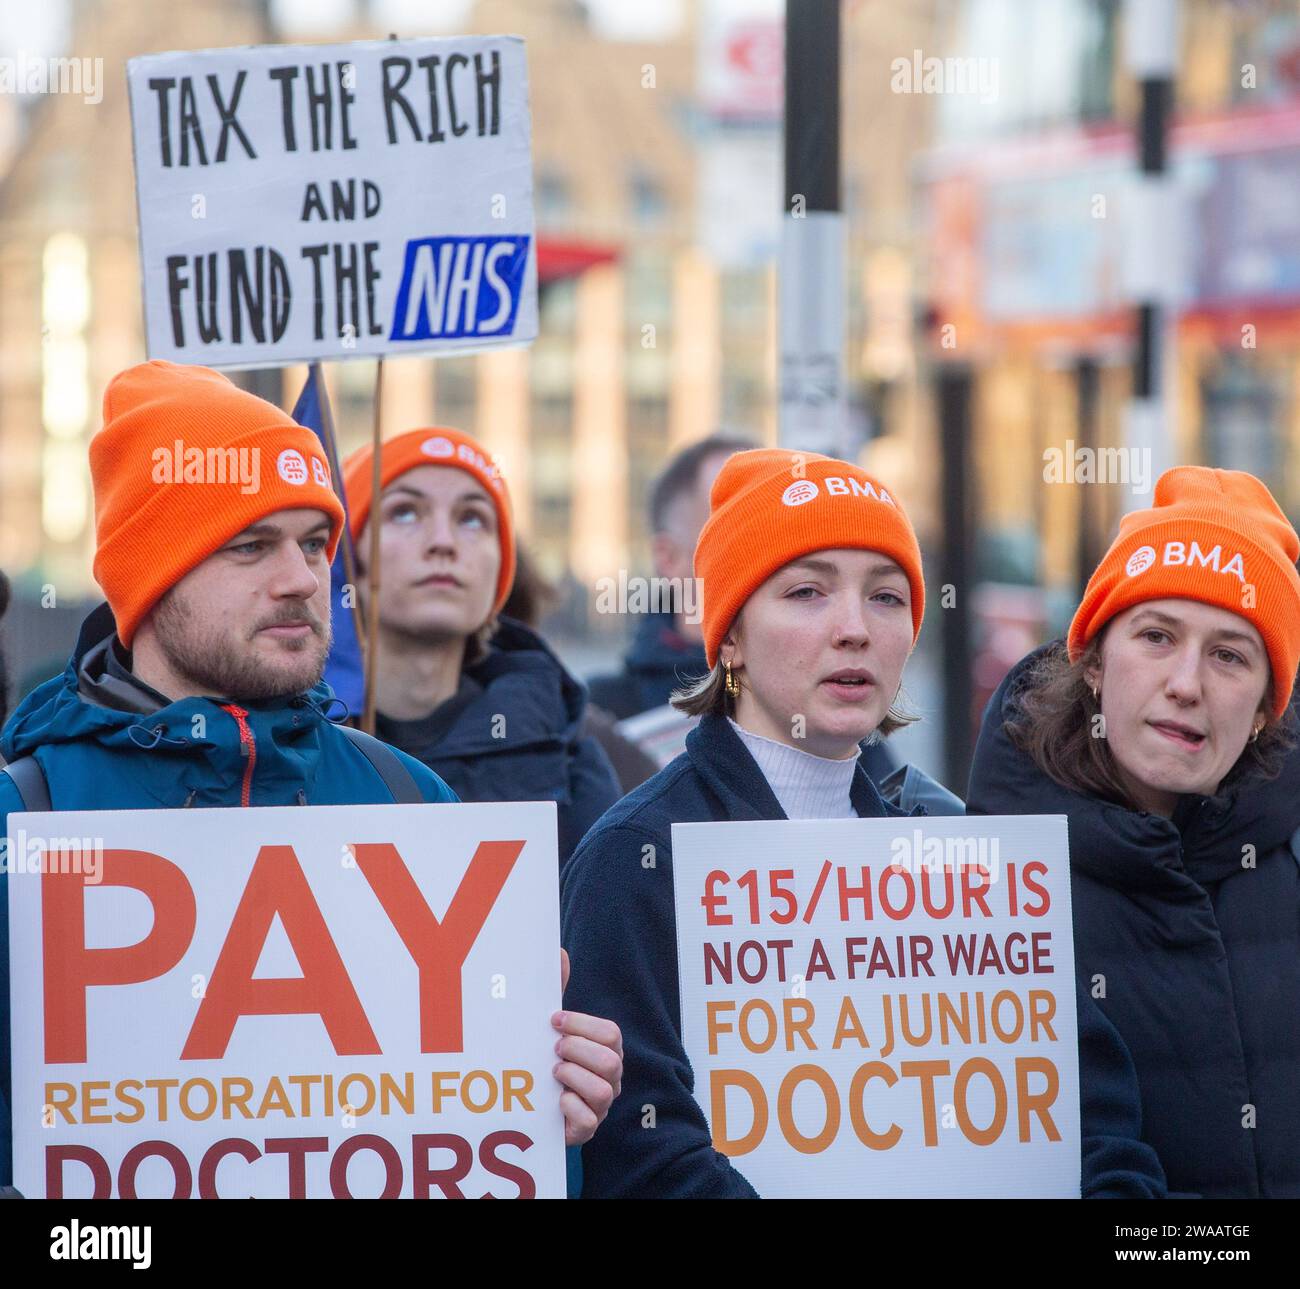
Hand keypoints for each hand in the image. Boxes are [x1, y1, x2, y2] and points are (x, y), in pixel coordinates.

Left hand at [554, 949, 623, 1145]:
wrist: (533, 1101)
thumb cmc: (550, 1057)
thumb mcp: (553, 1026)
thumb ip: (558, 991)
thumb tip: (558, 953)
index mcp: (607, 1049)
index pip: (610, 1033)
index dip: (582, 1025)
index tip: (554, 1021)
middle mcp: (611, 1077)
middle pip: (611, 1061)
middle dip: (577, 1050)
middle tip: (554, 1049)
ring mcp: (600, 1105)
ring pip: (604, 1090)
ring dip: (572, 1077)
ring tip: (553, 1072)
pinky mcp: (586, 1130)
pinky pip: (588, 1121)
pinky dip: (570, 1107)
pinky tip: (555, 1100)